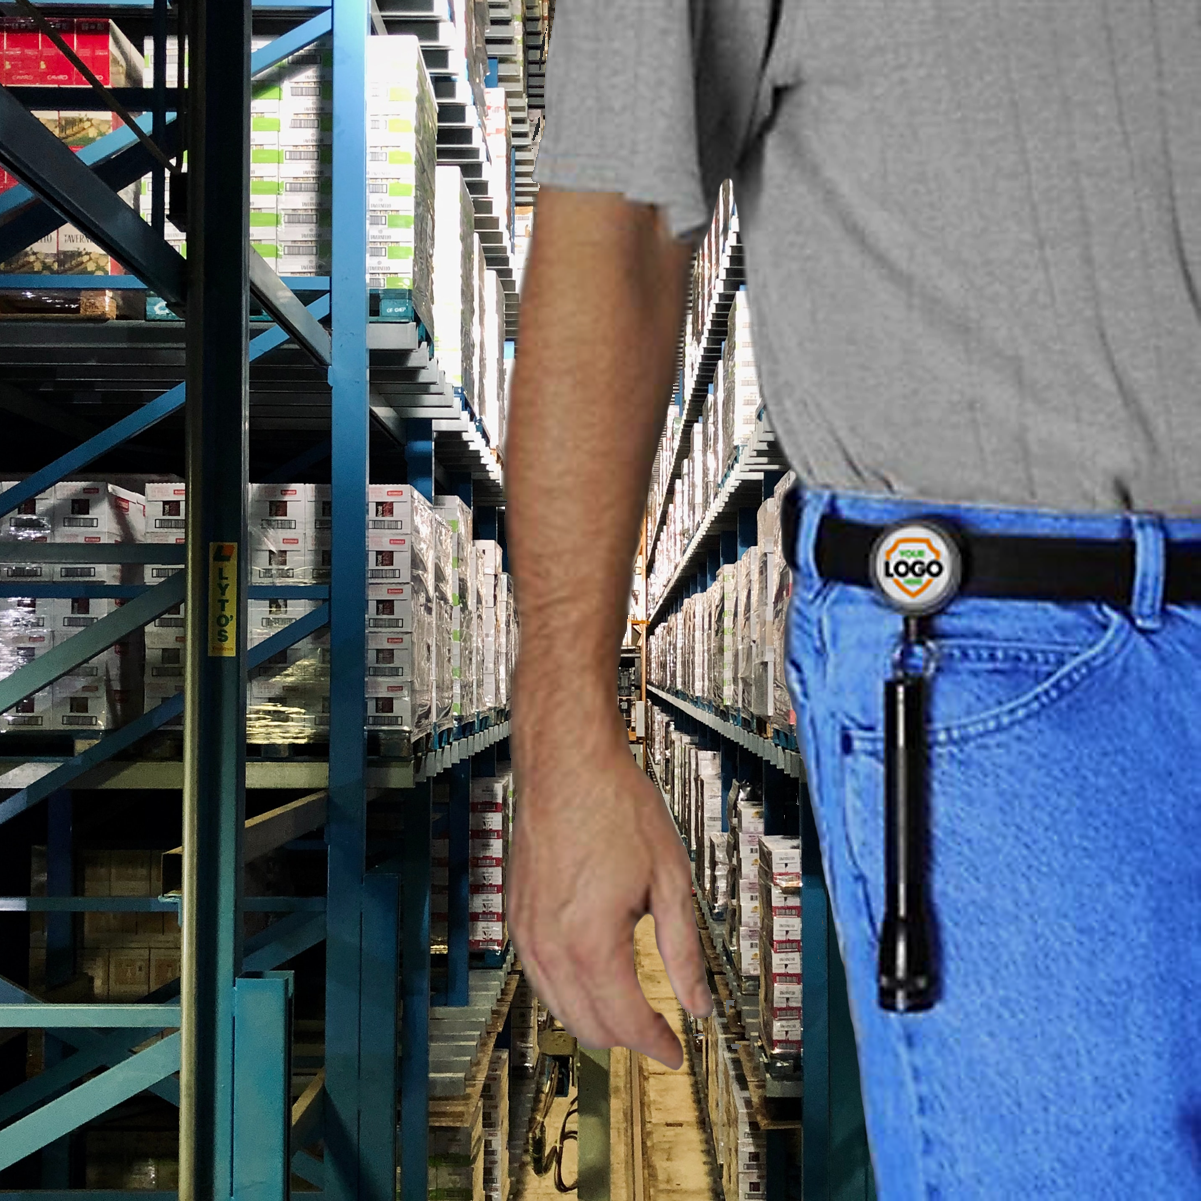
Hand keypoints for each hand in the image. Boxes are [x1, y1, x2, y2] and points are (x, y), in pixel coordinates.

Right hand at [508, 706, 713, 1069]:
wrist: (566, 763)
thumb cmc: (616, 807)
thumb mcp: (670, 879)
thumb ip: (684, 951)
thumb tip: (699, 1004)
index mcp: (592, 942)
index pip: (626, 1021)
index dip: (657, 1045)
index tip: (677, 1053)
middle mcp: (549, 945)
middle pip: (587, 1025)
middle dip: (626, 1040)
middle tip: (658, 1036)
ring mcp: (525, 931)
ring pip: (556, 1007)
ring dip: (593, 1021)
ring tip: (629, 1015)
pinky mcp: (515, 914)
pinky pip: (537, 976)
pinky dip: (565, 993)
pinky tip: (590, 981)